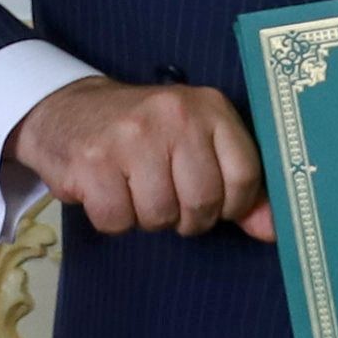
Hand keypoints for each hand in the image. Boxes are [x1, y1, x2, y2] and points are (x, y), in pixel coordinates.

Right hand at [6, 77, 274, 240]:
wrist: (66, 109)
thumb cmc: (142, 133)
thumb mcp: (196, 143)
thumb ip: (237, 185)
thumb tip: (271, 230)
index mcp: (208, 107)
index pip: (244, 176)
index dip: (230, 205)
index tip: (210, 201)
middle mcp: (173, 115)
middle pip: (202, 202)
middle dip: (186, 217)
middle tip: (165, 196)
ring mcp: (130, 137)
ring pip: (160, 216)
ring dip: (146, 217)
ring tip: (133, 189)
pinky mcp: (92, 162)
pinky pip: (118, 221)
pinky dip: (112, 219)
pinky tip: (106, 191)